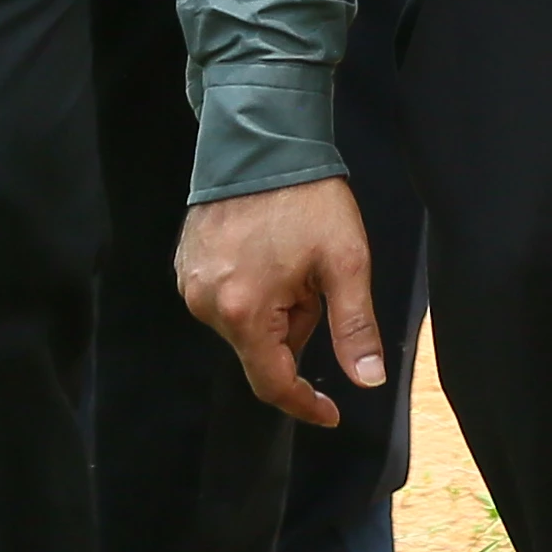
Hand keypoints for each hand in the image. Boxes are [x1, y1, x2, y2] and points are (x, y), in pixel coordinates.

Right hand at [177, 180, 381, 427]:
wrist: (261, 139)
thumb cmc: (306, 197)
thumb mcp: (345, 262)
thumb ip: (354, 327)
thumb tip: (366, 379)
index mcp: (244, 311)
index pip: (272, 383)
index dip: (304, 403)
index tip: (331, 411)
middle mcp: (206, 304)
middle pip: (260, 348)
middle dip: (295, 326)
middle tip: (315, 280)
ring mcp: (190, 282)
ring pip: (243, 323)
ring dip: (273, 307)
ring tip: (289, 257)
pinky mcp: (185, 263)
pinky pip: (224, 297)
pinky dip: (251, 288)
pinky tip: (267, 251)